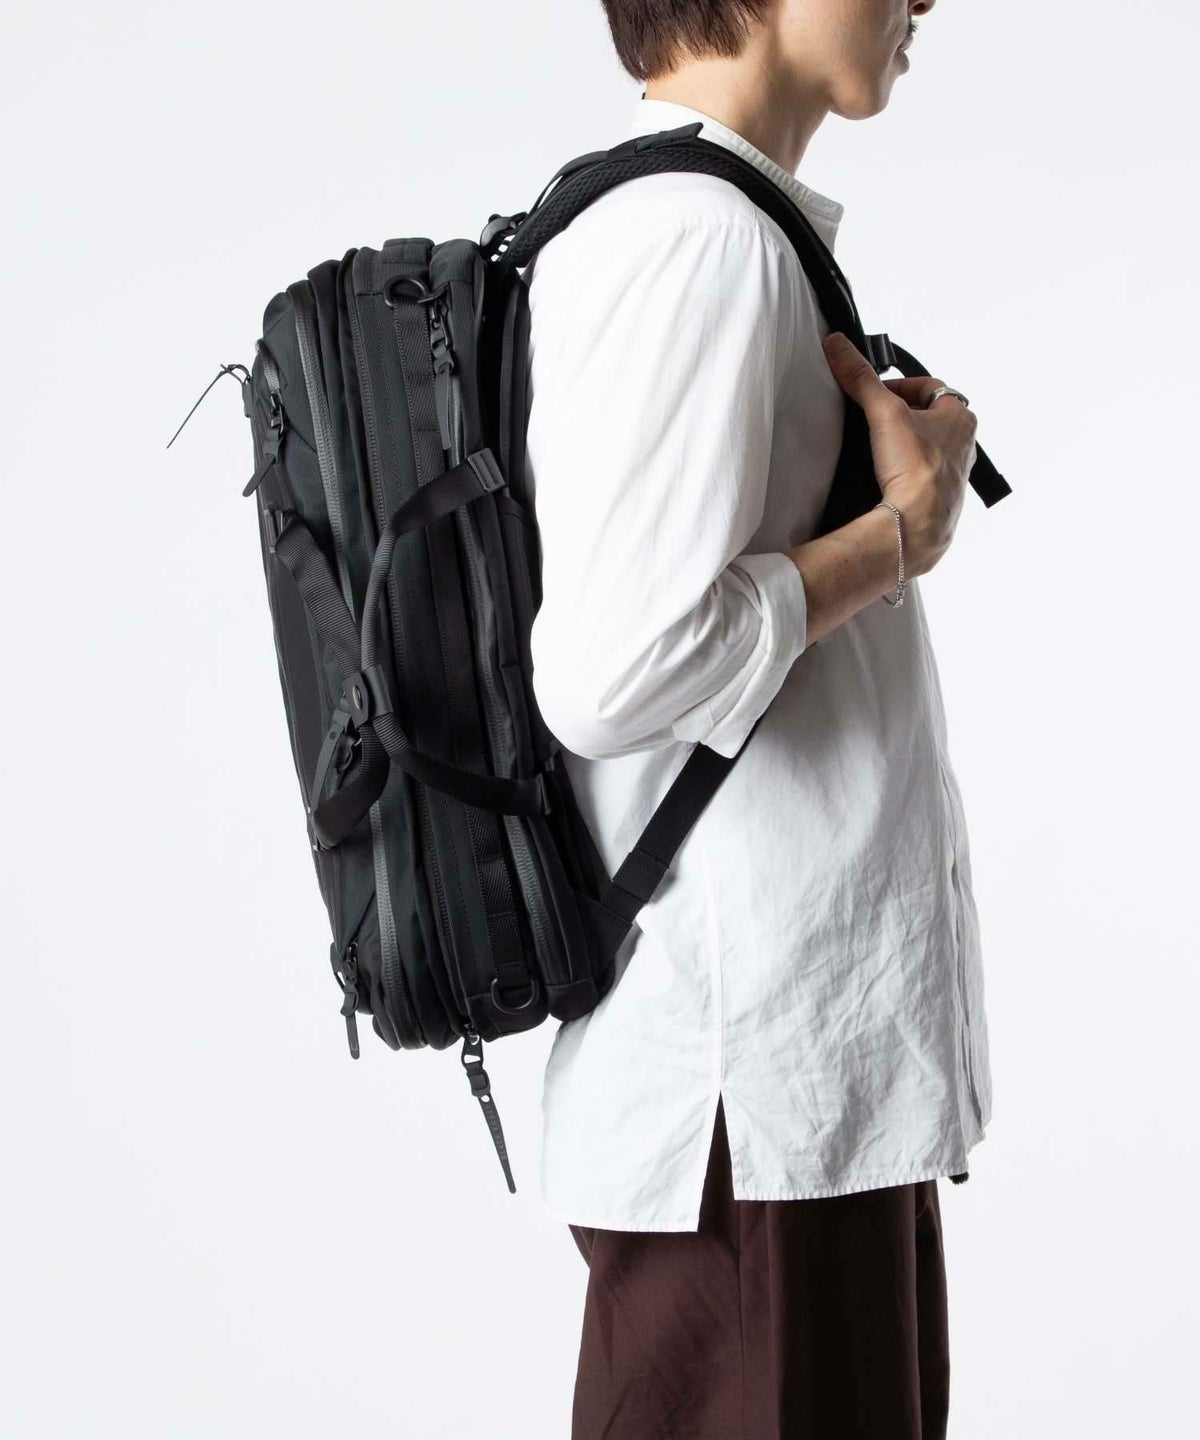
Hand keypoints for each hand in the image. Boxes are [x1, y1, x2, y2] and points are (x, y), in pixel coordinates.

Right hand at [821, 331, 978, 575]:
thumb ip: (861, 377)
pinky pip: (923, 477)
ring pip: (929, 448)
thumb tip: (838, 344)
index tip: (878, 393)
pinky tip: (888, 478)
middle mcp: (965, 445)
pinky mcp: (941, 500)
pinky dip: (907, 473)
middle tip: (875, 420)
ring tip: (879, 449)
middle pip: (930, 418)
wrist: (917, 524)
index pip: (930, 388)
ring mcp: (955, 475)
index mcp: (961, 417)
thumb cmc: (914, 466)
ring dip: (907, 445)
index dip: (902, 386)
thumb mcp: (884, 411)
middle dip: (904, 416)